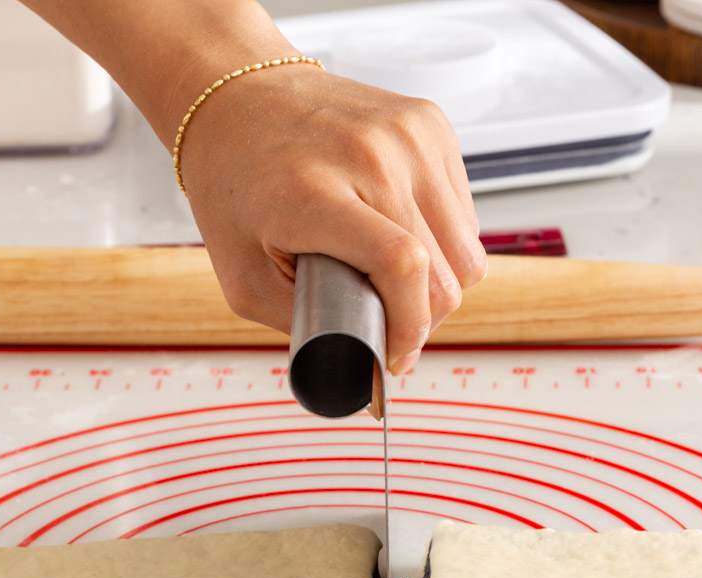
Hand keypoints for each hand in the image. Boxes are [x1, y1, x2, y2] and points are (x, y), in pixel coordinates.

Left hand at [177, 65, 487, 374]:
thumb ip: (303, 325)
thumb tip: (362, 359)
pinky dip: (442, 240)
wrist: (236, 95)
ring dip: (439, 282)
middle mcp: (372, 155)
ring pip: (467, 249)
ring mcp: (408, 135)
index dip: (411, 328)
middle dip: (423, 319)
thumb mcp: (242, 279)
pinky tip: (400, 234)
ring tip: (393, 281)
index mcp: (317, 193)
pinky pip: (464, 213)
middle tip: (390, 326)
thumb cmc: (234, 185)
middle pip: (445, 271)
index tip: (395, 357)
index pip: (403, 266)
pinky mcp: (430, 124)